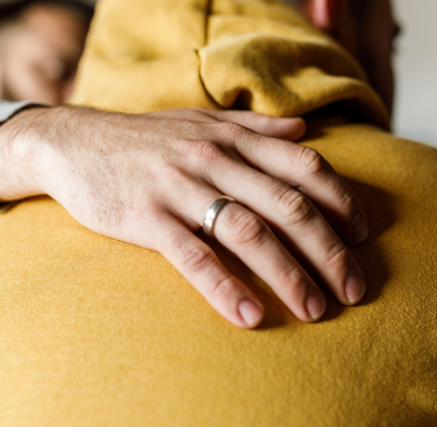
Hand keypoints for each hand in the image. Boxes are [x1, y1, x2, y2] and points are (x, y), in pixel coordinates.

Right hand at [0, 106, 368, 327]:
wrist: (73, 141)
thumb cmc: (144, 138)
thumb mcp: (200, 121)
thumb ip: (255, 127)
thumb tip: (303, 129)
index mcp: (232, 139)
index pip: (304, 166)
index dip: (341, 201)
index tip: (363, 236)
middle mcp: (214, 160)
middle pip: (288, 206)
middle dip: (329, 251)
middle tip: (354, 289)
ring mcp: (180, 189)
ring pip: (249, 233)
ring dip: (289, 275)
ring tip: (314, 309)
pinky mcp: (148, 218)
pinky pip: (194, 256)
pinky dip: (224, 287)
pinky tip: (248, 315)